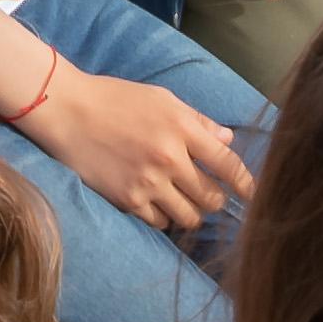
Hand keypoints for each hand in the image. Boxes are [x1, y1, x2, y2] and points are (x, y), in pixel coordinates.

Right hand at [17, 65, 250, 237]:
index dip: (246, 184)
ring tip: (184, 203)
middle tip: (209, 196)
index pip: (228, 163)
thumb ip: (197, 121)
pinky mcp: (128, 200)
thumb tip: (228, 139)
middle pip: (212, 197)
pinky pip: (160, 223)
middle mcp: (170, 158)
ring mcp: (149, 182)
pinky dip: (164, 218)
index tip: (254, 195)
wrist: (68, 112)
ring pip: (189, 217)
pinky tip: (158, 205)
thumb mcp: (161, 99)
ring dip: (192, 213)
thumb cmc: (115, 99)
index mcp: (181, 128)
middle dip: (216, 200)